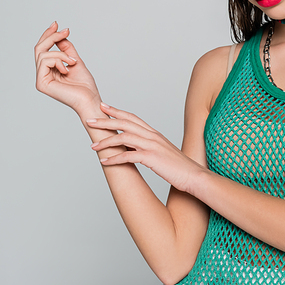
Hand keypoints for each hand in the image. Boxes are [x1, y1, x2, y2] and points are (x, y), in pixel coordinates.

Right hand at [35, 21, 101, 113]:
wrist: (90, 100)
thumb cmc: (85, 86)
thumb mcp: (75, 61)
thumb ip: (66, 49)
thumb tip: (60, 35)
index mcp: (49, 70)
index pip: (44, 49)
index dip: (49, 35)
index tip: (57, 24)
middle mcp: (43, 74)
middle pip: (39, 48)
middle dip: (52, 37)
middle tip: (64, 31)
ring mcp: (41, 79)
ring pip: (43, 53)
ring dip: (61, 53)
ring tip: (73, 62)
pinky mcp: (41, 83)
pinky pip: (45, 61)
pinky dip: (58, 60)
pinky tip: (68, 68)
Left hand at [88, 104, 204, 192]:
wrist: (195, 177)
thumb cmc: (180, 169)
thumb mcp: (163, 154)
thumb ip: (149, 148)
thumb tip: (133, 149)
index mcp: (155, 134)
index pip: (133, 118)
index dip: (117, 112)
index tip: (103, 108)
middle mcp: (153, 136)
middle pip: (125, 123)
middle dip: (105, 121)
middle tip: (90, 120)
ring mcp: (153, 146)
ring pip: (124, 137)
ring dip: (106, 141)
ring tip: (93, 146)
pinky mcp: (152, 159)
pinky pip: (128, 156)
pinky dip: (114, 158)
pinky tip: (104, 162)